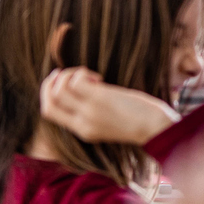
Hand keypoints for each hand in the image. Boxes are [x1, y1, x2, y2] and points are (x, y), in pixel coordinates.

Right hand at [40, 68, 178, 145]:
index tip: (61, 82)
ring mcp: (89, 111)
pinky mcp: (99, 99)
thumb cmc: (137, 122)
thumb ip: (91, 113)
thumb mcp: (107, 124)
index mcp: (81, 130)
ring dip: (69, 74)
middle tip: (65, 73)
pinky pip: (76, 81)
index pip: (48, 112)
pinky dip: (81, 73)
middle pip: (48, 101)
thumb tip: (81, 89)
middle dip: (51, 81)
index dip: (48, 92)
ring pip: (59, 89)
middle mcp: (81, 123)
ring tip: (89, 76)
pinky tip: (98, 78)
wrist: (156, 128)